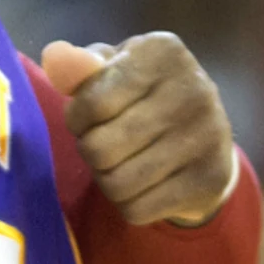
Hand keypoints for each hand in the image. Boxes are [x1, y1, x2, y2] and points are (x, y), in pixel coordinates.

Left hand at [41, 32, 236, 225]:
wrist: (205, 133)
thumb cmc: (141, 93)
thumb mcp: (112, 68)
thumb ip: (77, 67)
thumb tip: (55, 58)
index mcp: (162, 53)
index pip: (92, 103)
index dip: (75, 119)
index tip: (84, 118)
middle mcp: (193, 90)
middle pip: (100, 148)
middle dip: (89, 150)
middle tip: (101, 142)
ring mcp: (206, 138)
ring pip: (116, 184)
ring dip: (105, 179)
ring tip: (117, 162)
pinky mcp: (208, 181)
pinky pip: (137, 210)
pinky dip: (126, 203)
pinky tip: (140, 183)